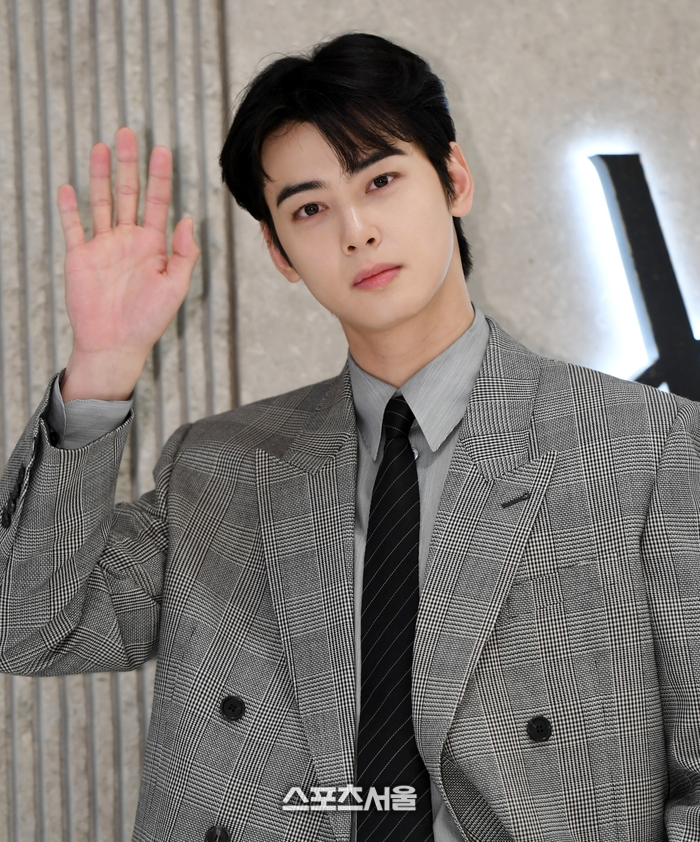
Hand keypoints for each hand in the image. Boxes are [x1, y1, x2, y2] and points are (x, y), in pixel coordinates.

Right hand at [57, 127, 199, 399]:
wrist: (116, 344)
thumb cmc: (149, 321)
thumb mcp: (175, 287)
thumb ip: (183, 254)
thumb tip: (188, 219)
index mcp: (153, 245)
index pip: (158, 202)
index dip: (160, 177)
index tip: (162, 150)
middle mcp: (128, 239)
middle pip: (128, 193)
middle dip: (129, 164)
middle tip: (129, 133)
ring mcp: (103, 245)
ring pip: (101, 202)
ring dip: (101, 175)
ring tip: (102, 147)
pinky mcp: (80, 256)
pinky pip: (73, 226)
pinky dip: (70, 207)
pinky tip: (68, 186)